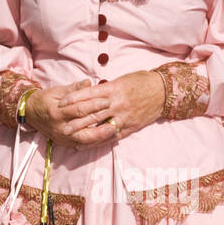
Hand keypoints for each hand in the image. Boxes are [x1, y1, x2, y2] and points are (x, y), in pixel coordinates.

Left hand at [30, 72, 164, 146]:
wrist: (163, 91)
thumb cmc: (141, 82)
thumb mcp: (121, 80)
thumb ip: (105, 88)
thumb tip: (89, 92)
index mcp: (113, 89)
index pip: (89, 94)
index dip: (74, 99)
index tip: (61, 103)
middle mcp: (116, 103)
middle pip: (92, 112)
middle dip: (75, 119)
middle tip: (60, 124)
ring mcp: (123, 116)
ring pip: (100, 126)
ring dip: (84, 132)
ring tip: (70, 136)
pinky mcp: (129, 126)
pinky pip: (112, 135)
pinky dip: (99, 140)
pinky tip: (88, 144)